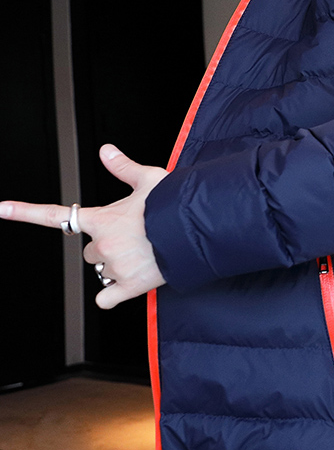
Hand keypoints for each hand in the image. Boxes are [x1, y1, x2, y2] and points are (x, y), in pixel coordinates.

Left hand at [0, 144, 167, 308]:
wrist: (198, 231)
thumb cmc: (175, 204)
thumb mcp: (150, 179)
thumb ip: (123, 167)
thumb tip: (105, 150)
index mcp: (102, 218)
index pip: (55, 214)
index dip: (24, 211)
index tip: (1, 208)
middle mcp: (103, 245)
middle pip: (91, 250)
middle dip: (107, 245)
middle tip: (132, 237)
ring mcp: (115, 268)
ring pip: (103, 271)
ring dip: (117, 266)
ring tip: (143, 254)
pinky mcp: (130, 287)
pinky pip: (107, 299)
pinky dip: (114, 295)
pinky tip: (129, 284)